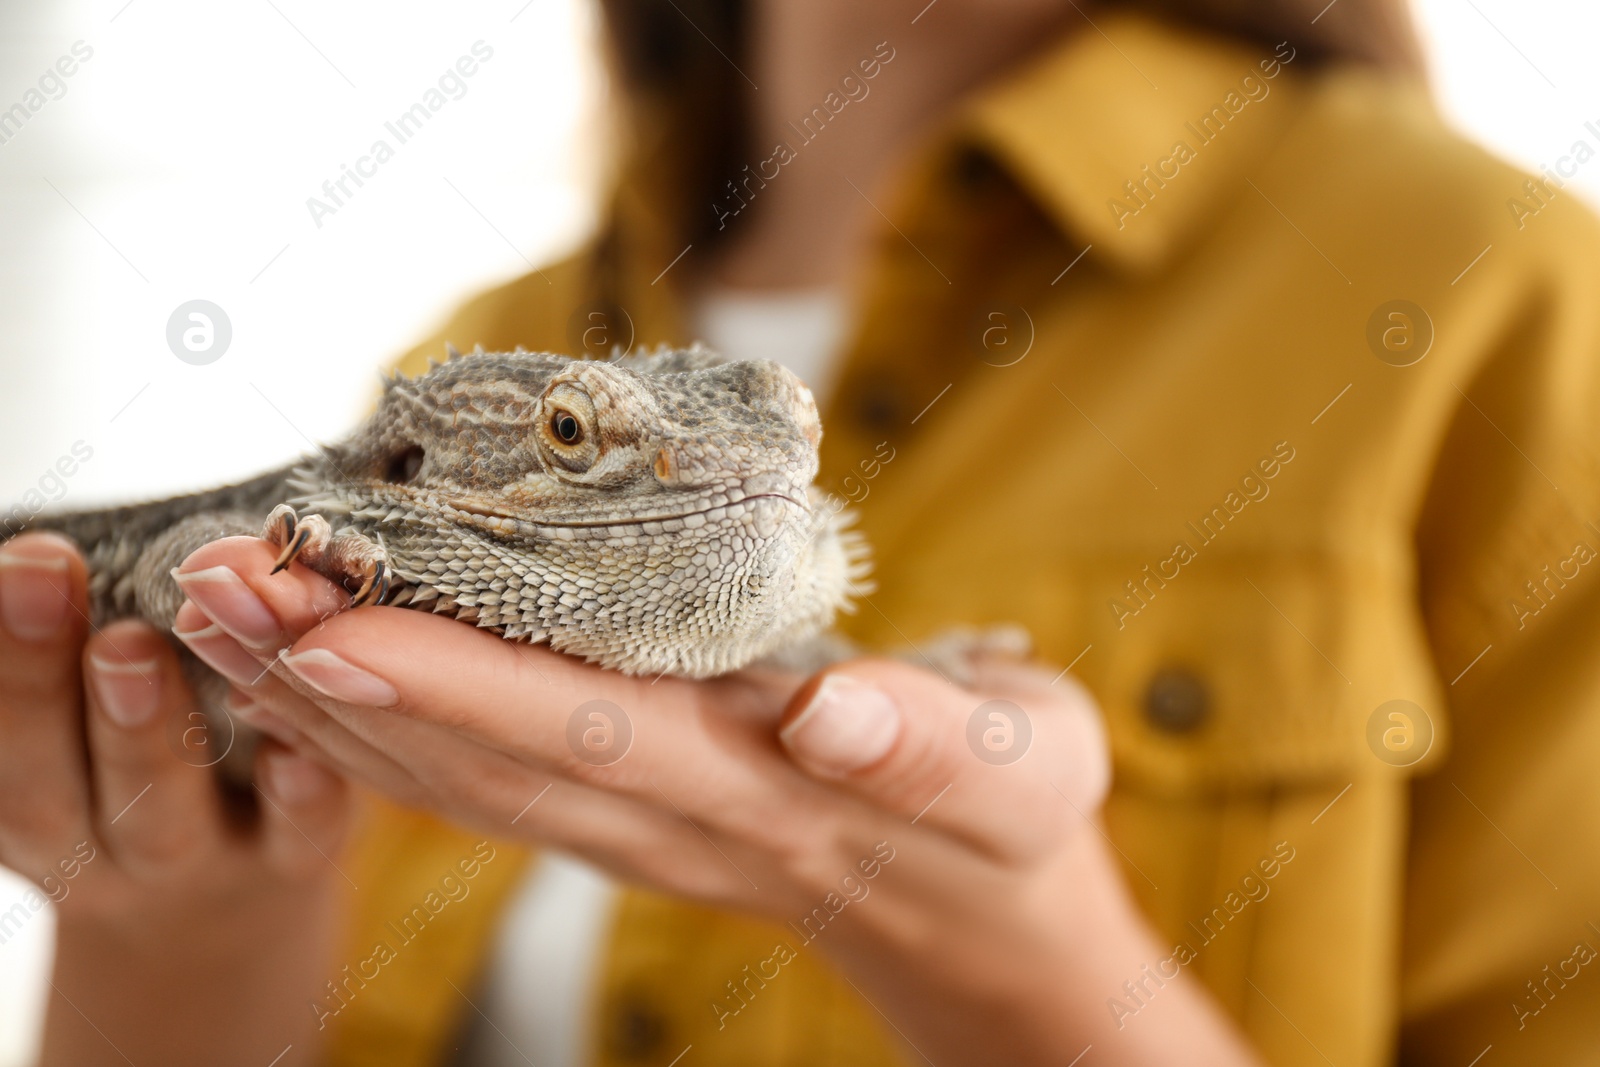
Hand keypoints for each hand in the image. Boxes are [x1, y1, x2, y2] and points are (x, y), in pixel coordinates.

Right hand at [0, 532, 350, 1066]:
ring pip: (157, 816)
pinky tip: (297, 751)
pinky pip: (291, 841)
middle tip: (48, 574)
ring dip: (143, 734)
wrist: (215, 923)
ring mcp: (192, 861)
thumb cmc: (130, 773)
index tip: (28, 553)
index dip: (4, 655)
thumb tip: (39, 549)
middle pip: (44, 782)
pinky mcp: (292, 862)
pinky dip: (294, 799)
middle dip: (39, 679)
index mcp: (23, 791)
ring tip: (133, 645)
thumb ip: (64, 646)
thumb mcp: (75, 725)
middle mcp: (86, 841)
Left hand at [174, 535, 1260, 1065]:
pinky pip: (485, 788)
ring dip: (334, 707)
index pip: (584, 735)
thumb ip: (929, 744)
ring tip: (222, 618)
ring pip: (462, 781)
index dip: (452, 686)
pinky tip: (314, 682)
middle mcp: (673, 819)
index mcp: (763, 788)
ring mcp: (640, 832)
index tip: (326, 623)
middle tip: (211, 587)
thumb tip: (835, 710)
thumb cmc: (1012, 816)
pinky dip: (387, 734)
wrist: (985, 916)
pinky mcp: (630, 821)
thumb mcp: (1023, 768)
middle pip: (481, 761)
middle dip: (338, 681)